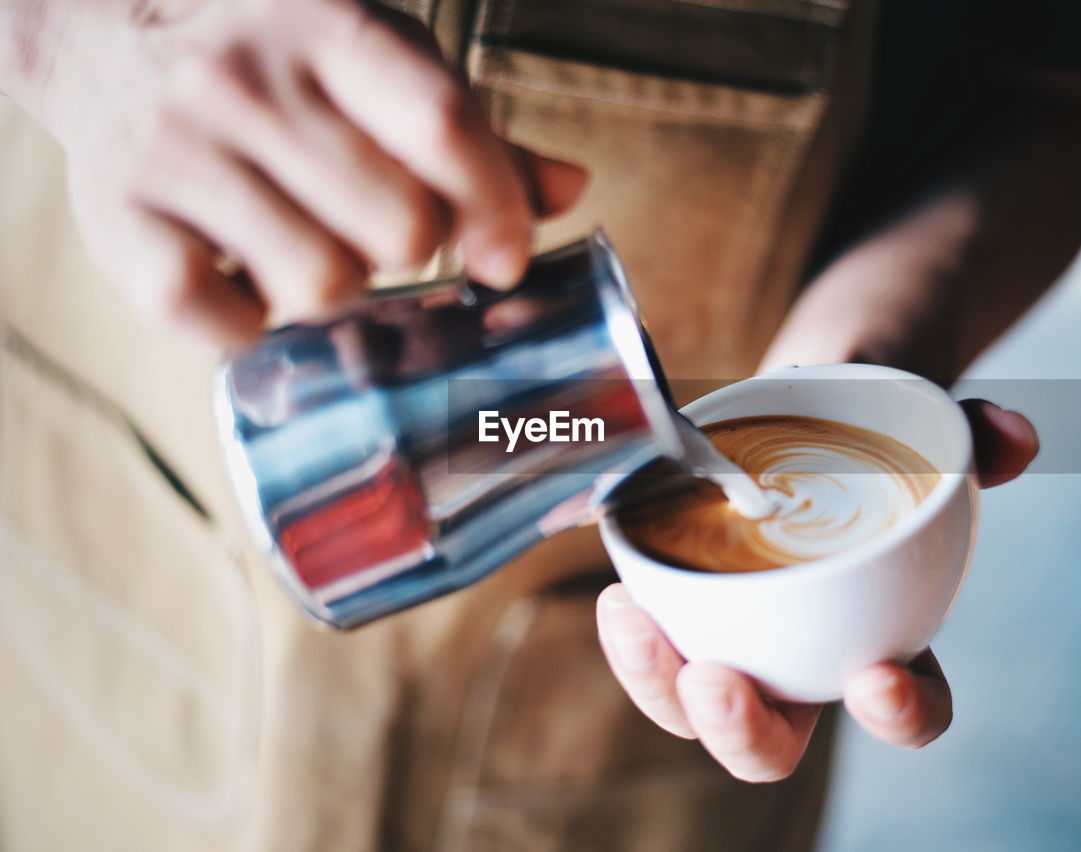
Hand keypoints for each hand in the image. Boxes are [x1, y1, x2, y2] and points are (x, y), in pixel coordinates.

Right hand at [23, 0, 586, 345]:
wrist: (103, 34)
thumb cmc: (276, 62)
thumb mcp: (375, 62)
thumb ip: (470, 132)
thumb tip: (569, 188)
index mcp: (328, 27)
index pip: (441, 124)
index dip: (495, 207)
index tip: (505, 258)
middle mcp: (246, 81)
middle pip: (397, 226)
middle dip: (408, 248)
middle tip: (375, 229)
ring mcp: (174, 151)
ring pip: (322, 284)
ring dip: (335, 289)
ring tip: (309, 244)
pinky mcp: (118, 220)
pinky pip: (225, 322)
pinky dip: (252, 324)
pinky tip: (246, 277)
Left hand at [597, 399, 1037, 781]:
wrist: (809, 408)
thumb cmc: (877, 439)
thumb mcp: (929, 431)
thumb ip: (976, 438)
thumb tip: (1013, 436)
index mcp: (884, 637)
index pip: (910, 705)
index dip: (901, 714)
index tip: (876, 678)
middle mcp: (807, 659)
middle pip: (775, 740)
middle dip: (742, 732)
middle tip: (718, 682)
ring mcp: (741, 640)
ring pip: (692, 706)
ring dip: (658, 683)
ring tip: (632, 622)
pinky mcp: (683, 607)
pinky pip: (655, 646)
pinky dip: (633, 634)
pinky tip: (621, 598)